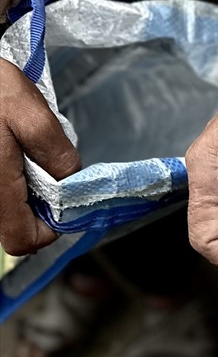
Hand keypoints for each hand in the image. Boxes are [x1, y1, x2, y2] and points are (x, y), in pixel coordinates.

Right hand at [0, 60, 80, 254]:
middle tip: (42, 166)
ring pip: (2, 208)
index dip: (49, 227)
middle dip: (36, 202)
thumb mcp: (33, 116)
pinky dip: (5, 178)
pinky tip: (6, 150)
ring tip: (20, 152)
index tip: (61, 198)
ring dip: (20, 189)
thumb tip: (71, 183)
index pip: (23, 241)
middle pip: (12, 225)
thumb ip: (56, 155)